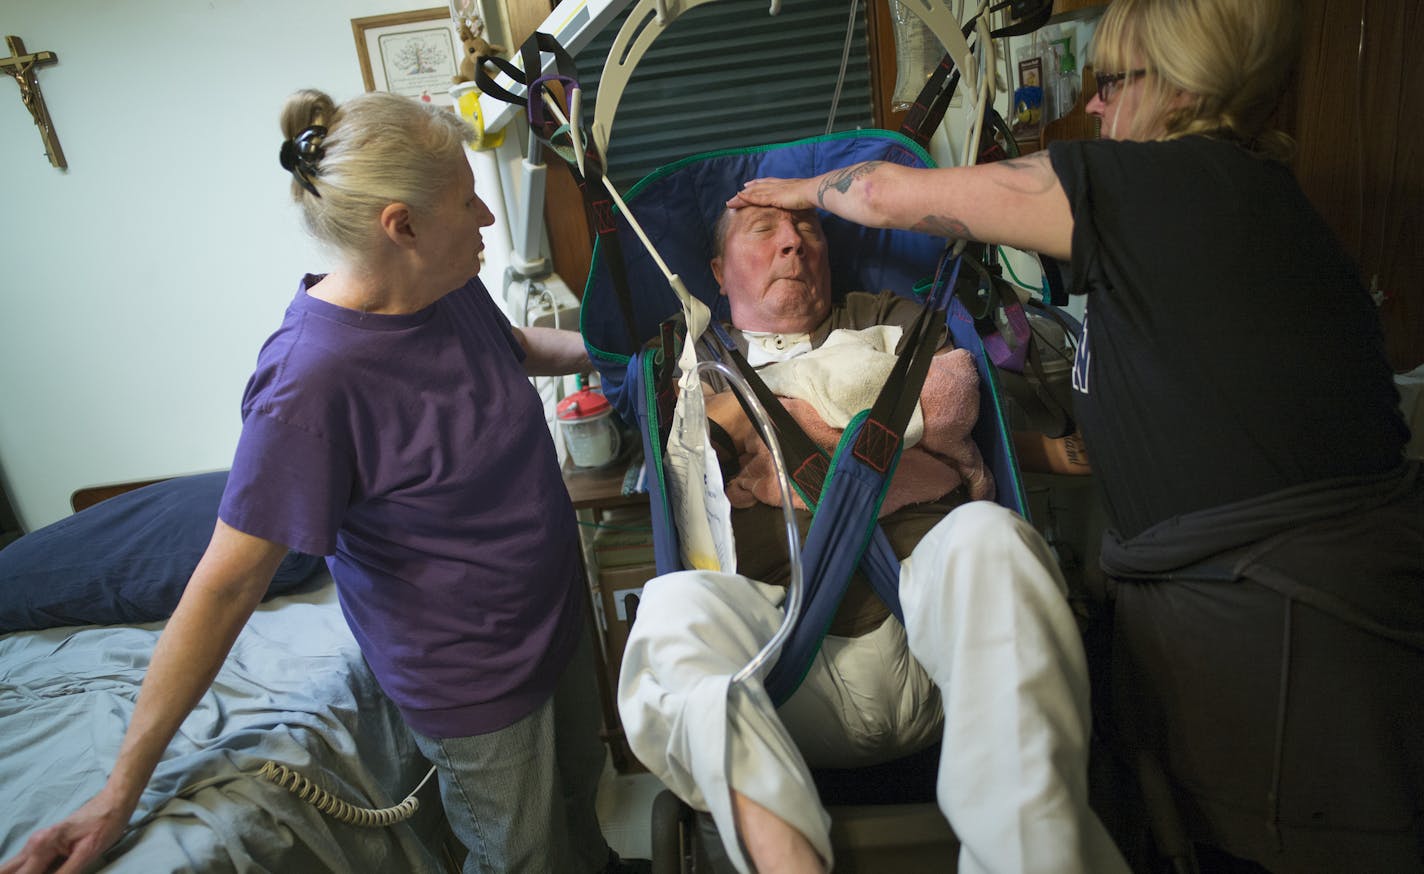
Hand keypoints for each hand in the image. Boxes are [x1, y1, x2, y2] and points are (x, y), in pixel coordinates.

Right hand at [0, 791, 133, 873]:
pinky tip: (46, 871)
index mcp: (42, 845)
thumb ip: (65, 873)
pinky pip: (26, 864)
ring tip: (51, 871)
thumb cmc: (104, 824)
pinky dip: (29, 872)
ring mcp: (36, 843)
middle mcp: (33, 843)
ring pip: (13, 867)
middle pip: (7, 870)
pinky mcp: (42, 845)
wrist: (114, 802)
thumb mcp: (88, 853)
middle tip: (47, 873)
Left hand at [726, 177, 816, 211]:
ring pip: (753, 193)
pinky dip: (746, 198)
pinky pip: (756, 198)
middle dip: (746, 191)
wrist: (815, 191)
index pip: (767, 183)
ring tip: (730, 201)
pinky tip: (738, 198)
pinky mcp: (772, 197)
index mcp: (784, 185)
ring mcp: (773, 190)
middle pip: (757, 188)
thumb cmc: (814, 195)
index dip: (757, 184)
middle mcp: (777, 185)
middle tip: (736, 194)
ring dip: (741, 197)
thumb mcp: (805, 198)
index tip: (748, 185)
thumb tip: (805, 204)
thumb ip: (801, 200)